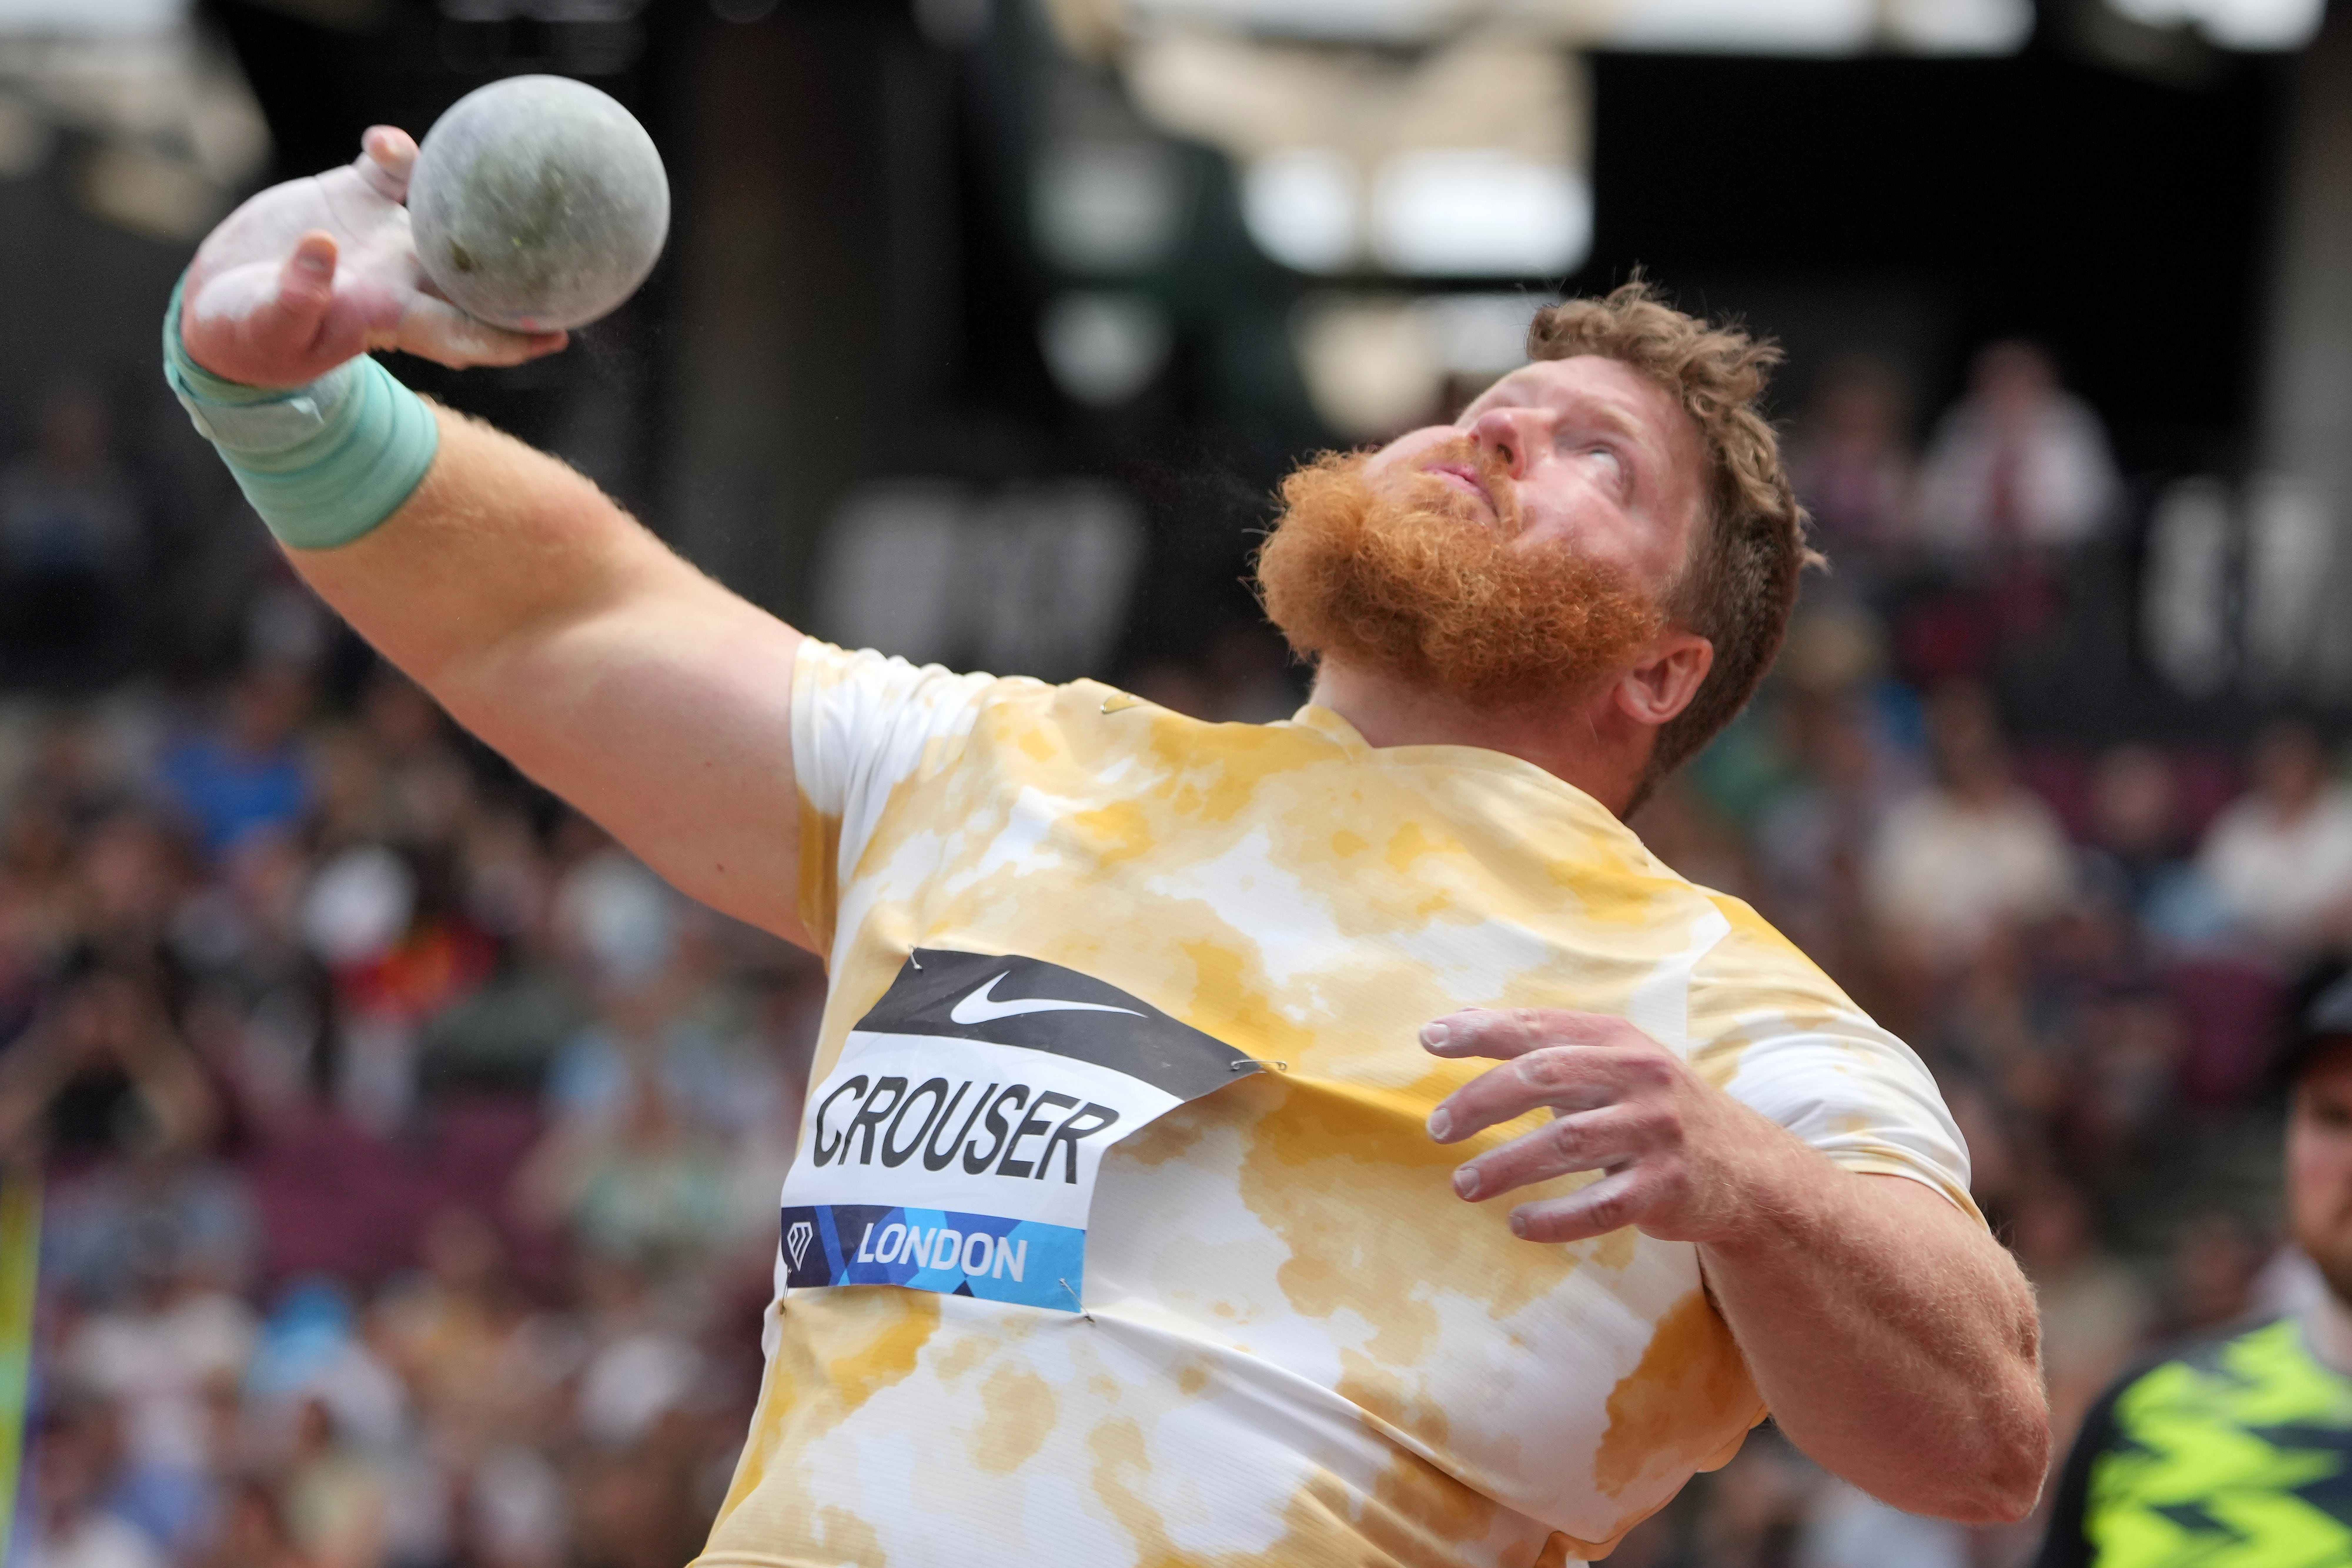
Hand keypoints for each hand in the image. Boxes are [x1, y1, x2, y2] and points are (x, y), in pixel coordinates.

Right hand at [180, 126, 566, 386]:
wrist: (221, 302)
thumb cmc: (250, 335)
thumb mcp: (267, 328)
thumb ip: (296, 297)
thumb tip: (324, 249)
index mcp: (389, 317)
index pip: (463, 330)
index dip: (511, 337)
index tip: (557, 335)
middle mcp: (401, 276)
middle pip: (476, 271)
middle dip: (522, 265)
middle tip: (572, 243)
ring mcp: (383, 234)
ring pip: (445, 209)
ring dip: (465, 190)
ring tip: (474, 166)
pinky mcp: (354, 197)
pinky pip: (393, 169)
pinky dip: (396, 152)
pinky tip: (385, 142)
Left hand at [1421, 1008, 1806, 1245]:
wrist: (1741, 1166)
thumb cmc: (1647, 1107)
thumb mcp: (1605, 1063)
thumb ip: (1538, 1044)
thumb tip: (1454, 1022)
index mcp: (1615, 1040)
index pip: (1537, 1026)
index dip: (1480, 1030)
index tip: (1428, 1038)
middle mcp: (1639, 1077)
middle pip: (1545, 1076)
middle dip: (1483, 1100)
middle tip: (1438, 1128)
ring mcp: (1656, 1131)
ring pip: (1568, 1144)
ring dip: (1507, 1165)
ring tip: (1462, 1184)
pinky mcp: (1667, 1186)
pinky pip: (1602, 1206)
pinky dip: (1555, 1218)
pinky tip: (1518, 1224)